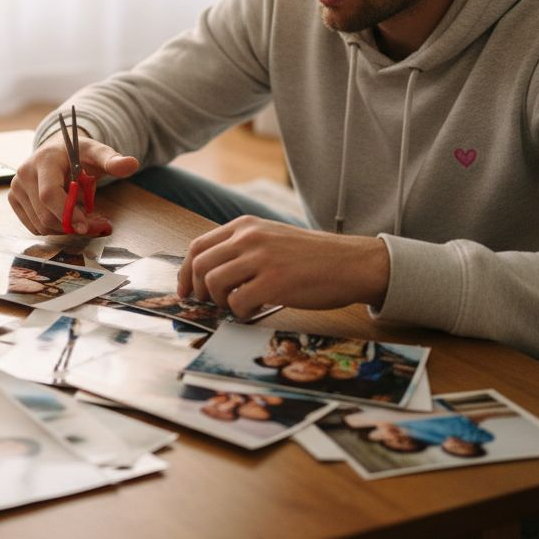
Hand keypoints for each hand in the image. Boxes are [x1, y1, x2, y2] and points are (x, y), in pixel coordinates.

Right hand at [9, 131, 139, 235]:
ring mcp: (16, 188)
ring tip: (84, 216)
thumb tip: (132, 164)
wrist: (56, 151)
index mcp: (44, 161)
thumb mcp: (98, 153)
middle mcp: (24, 174)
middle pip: (46, 215)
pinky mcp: (14, 200)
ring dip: (65, 228)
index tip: (86, 226)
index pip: (49, 194)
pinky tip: (67, 215)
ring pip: (41, 225)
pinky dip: (53, 228)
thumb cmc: (78, 154)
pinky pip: (34, 227)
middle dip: (74, 225)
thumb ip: (113, 160)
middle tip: (99, 225)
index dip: (68, 214)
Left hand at [176, 216, 389, 316]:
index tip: (186, 290)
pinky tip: (255, 311)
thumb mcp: (273, 238)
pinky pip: (237, 303)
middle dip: (198, 290)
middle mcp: (250, 237)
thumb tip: (209, 275)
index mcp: (246, 225)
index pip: (199, 246)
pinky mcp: (274, 283)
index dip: (185, 272)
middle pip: (199, 265)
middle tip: (209, 304)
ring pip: (213, 284)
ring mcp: (261, 259)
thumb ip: (243, 248)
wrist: (352, 263)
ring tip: (238, 306)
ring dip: (219, 302)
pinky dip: (240, 313)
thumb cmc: (313, 257)